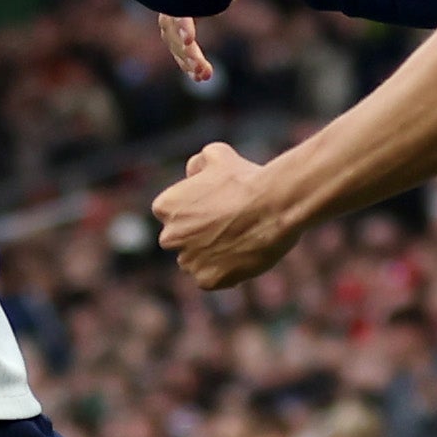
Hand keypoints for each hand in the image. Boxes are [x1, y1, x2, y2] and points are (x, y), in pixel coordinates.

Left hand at [154, 140, 300, 289]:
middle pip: (179, 240)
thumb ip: (197, 164)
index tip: (212, 208)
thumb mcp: (217, 155)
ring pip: (194, 262)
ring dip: (208, 256)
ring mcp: (189, 261)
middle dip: (195, 236)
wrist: (272, 206)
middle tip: (224, 227)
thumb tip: (192, 173)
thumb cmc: (245, 178)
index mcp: (165, 207)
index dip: (192, 211)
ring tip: (237, 241)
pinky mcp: (208, 281)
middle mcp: (170, 236)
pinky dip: (224, 272)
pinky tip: (242, 256)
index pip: (171, 214)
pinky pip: (211, 279)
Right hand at [158, 0, 269, 82]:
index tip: (190, 38)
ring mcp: (176, 7)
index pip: (177, 3)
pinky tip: (202, 74)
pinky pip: (180, 42)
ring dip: (186, 59)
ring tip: (204, 76)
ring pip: (173, 39)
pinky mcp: (183, 19)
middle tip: (202, 70)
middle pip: (171, 27)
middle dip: (185, 50)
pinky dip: (189, 58)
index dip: (181, 21)